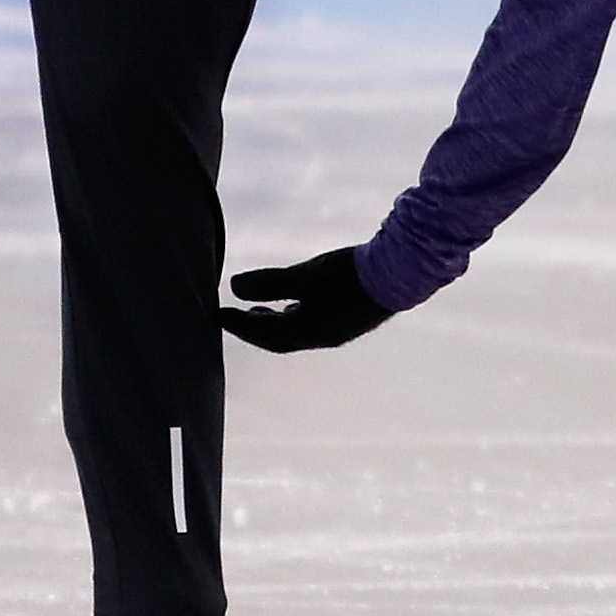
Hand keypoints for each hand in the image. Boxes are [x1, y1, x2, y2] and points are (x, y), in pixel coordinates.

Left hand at [220, 245, 395, 353]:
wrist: (399, 275)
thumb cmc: (350, 276)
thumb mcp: (305, 276)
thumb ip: (270, 282)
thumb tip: (233, 286)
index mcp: (308, 332)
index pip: (263, 334)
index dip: (238, 325)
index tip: (216, 313)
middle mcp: (321, 338)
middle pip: (279, 340)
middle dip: (254, 331)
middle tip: (234, 318)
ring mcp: (338, 330)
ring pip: (297, 332)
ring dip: (275, 324)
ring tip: (261, 311)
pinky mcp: (349, 319)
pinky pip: (312, 324)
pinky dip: (295, 316)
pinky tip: (297, 302)